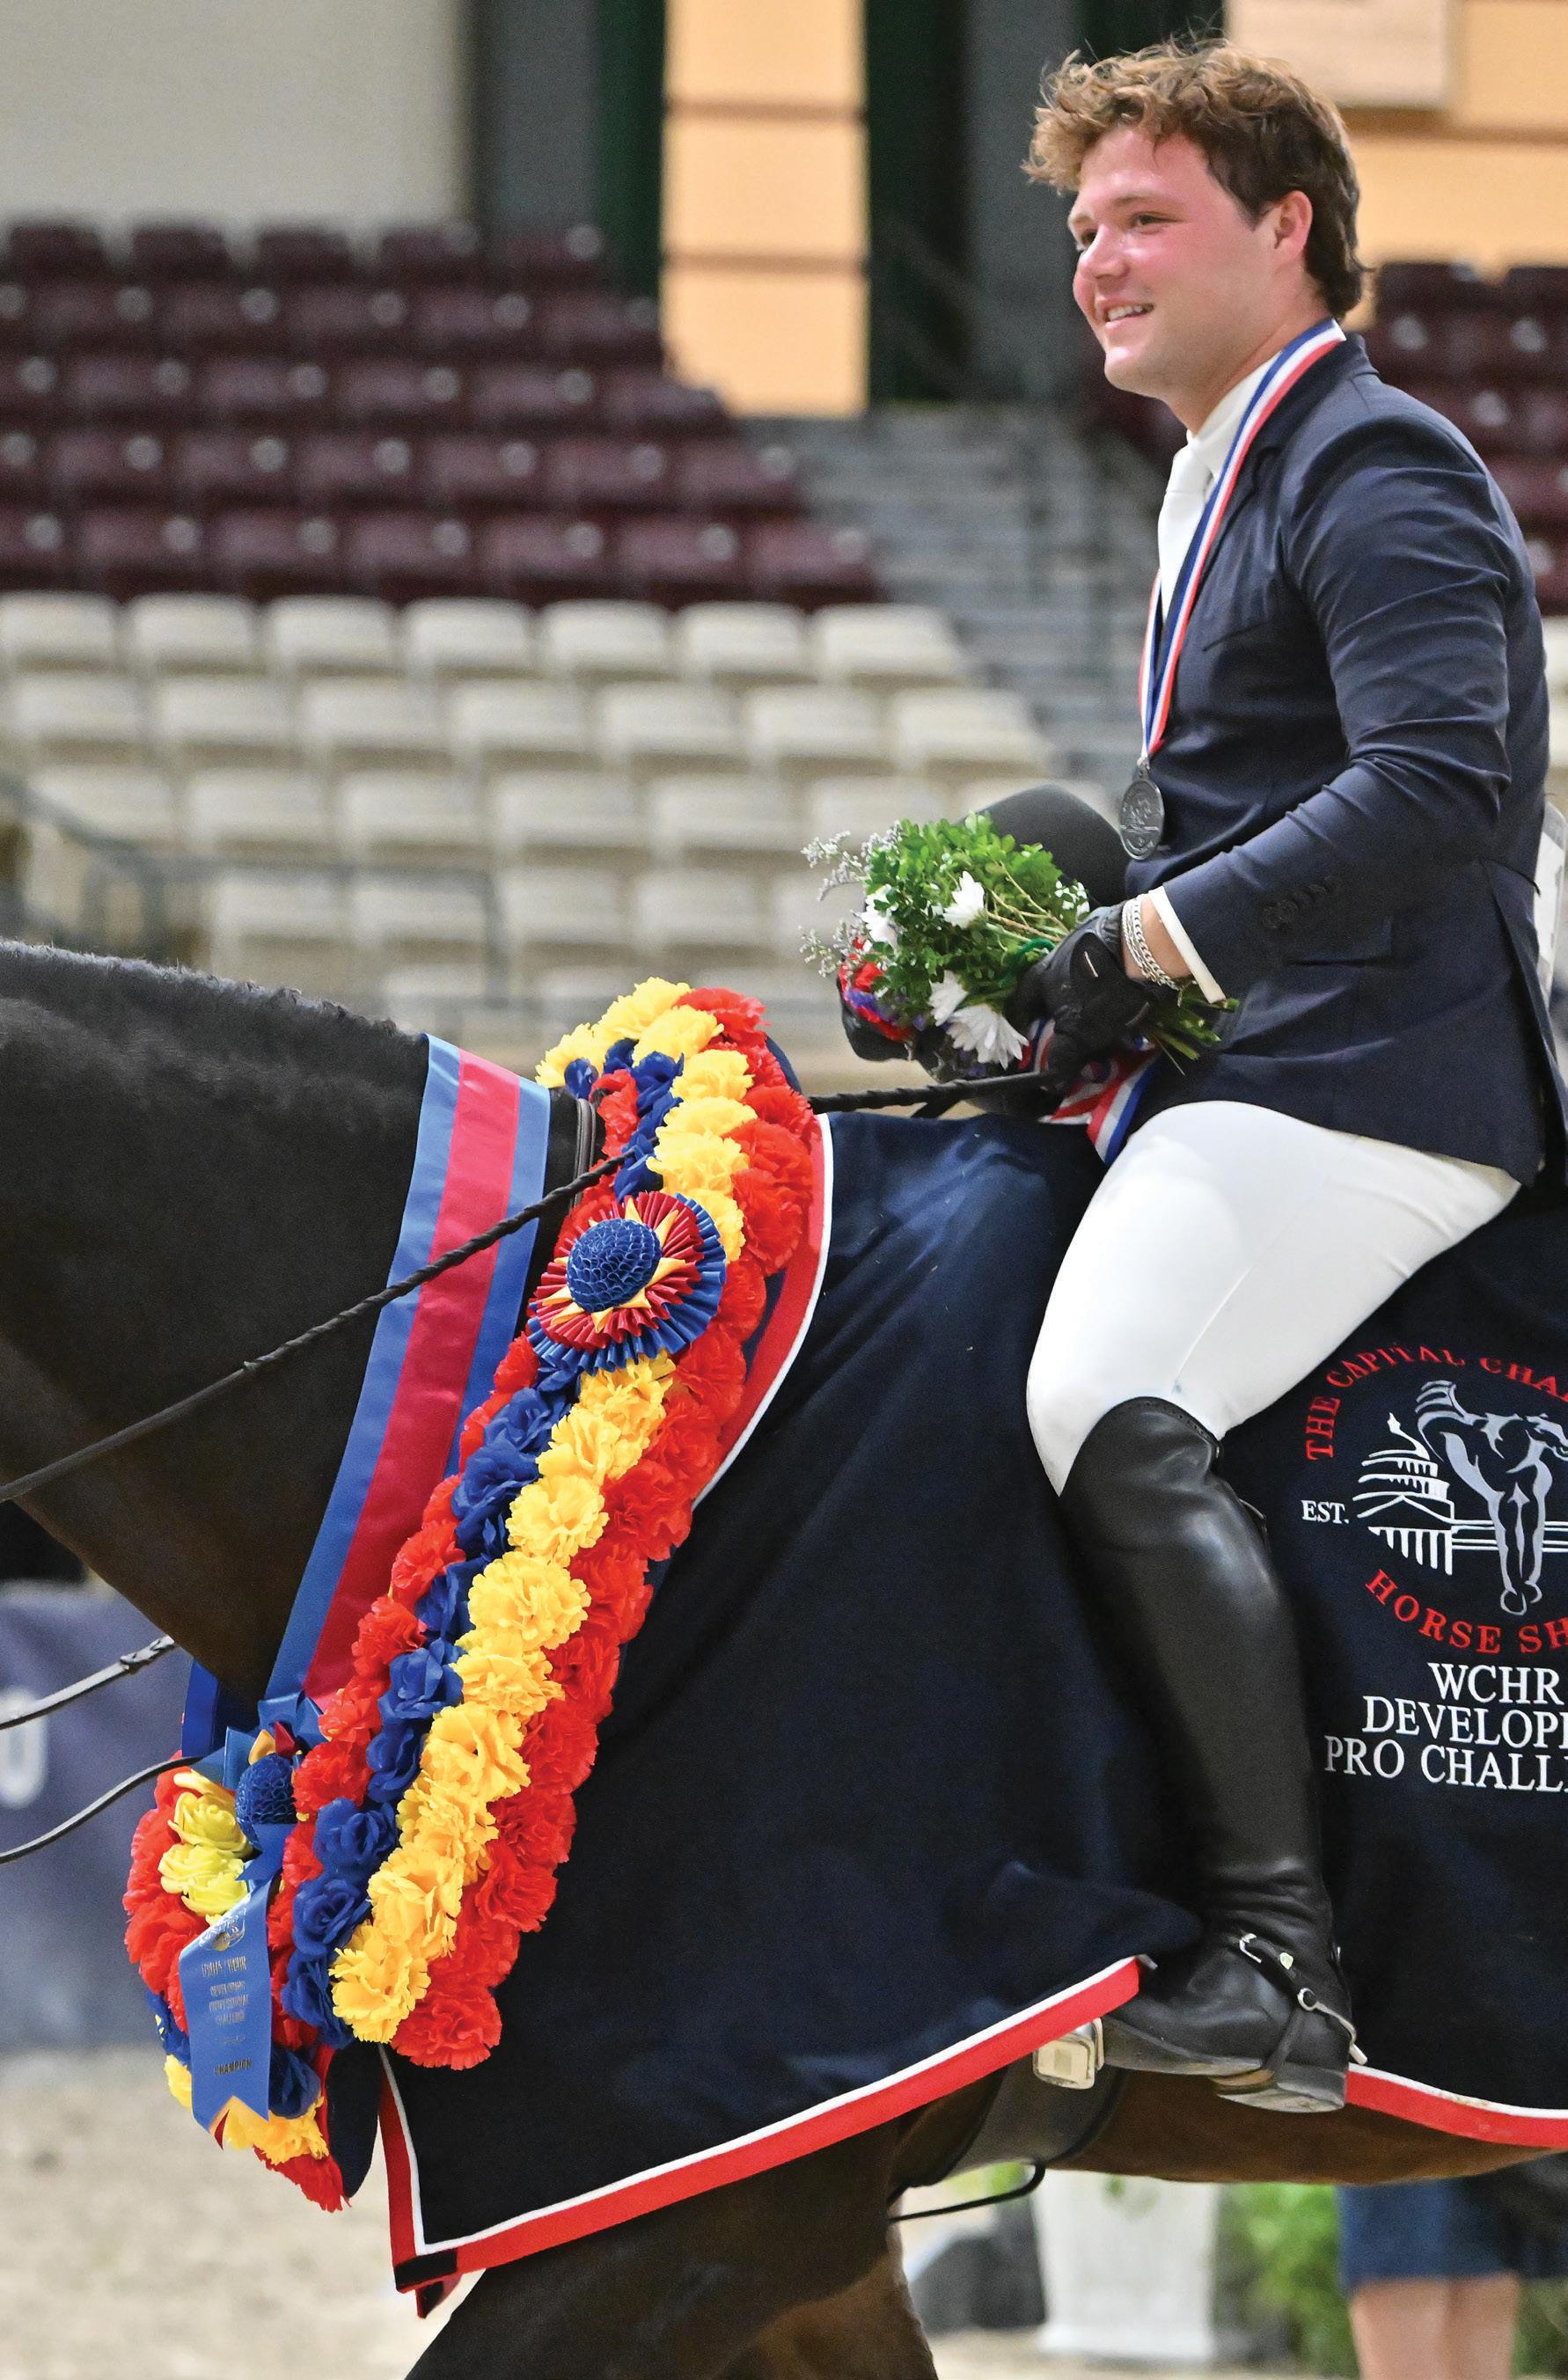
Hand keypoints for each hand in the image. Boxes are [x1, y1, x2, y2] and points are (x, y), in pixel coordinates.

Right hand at [1005, 906, 1168, 1054]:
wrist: (1141, 947)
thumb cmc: (1100, 993)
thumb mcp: (1079, 1032)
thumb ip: (1063, 1056)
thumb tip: (1052, 1084)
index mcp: (1040, 977)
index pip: (1020, 1003)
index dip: (1020, 1024)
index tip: (1028, 1040)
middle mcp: (1055, 956)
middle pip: (1047, 989)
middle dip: (1055, 1011)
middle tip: (1066, 1030)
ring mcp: (1082, 941)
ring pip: (1074, 975)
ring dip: (1081, 995)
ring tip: (1097, 1015)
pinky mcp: (1108, 933)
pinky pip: (1099, 963)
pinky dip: (1103, 980)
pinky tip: (1117, 991)